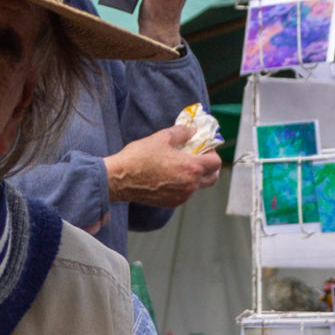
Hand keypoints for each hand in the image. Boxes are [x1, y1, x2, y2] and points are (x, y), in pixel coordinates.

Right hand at [105, 125, 219, 206]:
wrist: (119, 179)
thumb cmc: (138, 158)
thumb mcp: (162, 138)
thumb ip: (182, 133)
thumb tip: (192, 131)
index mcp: (191, 167)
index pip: (216, 162)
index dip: (212, 153)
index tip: (203, 148)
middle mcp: (190, 184)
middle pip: (213, 178)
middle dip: (209, 168)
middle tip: (198, 159)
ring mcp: (181, 196)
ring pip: (198, 186)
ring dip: (195, 177)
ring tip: (179, 168)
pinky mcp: (171, 203)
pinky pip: (184, 194)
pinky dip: (182, 185)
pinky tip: (168, 177)